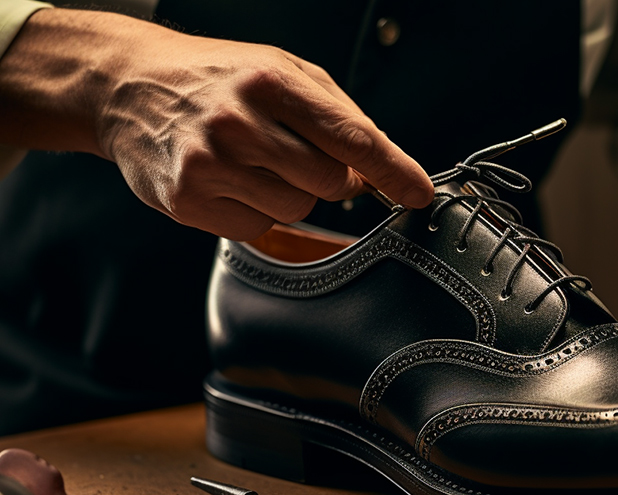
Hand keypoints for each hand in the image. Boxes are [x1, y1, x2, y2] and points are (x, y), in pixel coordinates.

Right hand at [0, 9, 433, 239]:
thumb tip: (377, 168)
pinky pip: (258, 228)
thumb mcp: (280, 72)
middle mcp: (239, 121)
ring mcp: (210, 164)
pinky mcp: (189, 200)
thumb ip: (336, 116)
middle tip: (292, 153)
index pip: (351, 137)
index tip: (418, 193)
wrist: (128, 87)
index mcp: (271, 82)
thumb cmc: (216, 78)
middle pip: (329, 183)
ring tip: (253, 162)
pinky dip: (254, 211)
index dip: (392, 170)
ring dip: (288, 194)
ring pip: (295, 210)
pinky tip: (230, 181)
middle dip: (326, 177)